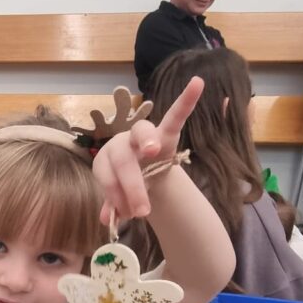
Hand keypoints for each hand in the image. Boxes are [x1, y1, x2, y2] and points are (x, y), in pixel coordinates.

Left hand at [92, 76, 203, 222]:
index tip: (124, 215)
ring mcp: (144, 135)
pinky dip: (186, 100)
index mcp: (107, 159)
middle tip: (141, 213)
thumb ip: (114, 205)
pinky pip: (175, 115)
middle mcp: (122, 142)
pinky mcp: (166, 132)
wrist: (148, 173)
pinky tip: (197, 83)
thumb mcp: (121, 196)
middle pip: (123, 160)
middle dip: (131, 187)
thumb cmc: (129, 182)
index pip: (106, 173)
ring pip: (141, 133)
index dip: (113, 193)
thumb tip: (107, 220)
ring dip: (147, 141)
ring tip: (153, 149)